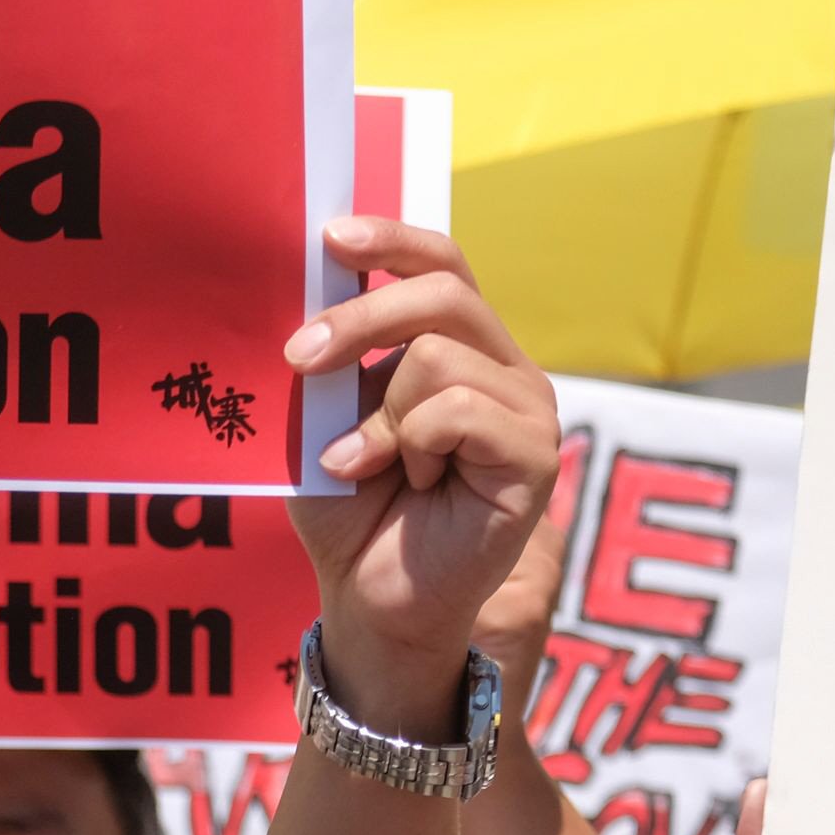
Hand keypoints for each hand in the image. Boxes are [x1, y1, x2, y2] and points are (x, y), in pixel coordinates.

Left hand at [284, 220, 560, 732]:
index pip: (444, 264)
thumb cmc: (348, 509)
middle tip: (298, 359)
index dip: (392, 240)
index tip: (330, 237)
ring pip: (439, 355)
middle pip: (442, 293)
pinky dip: (408, 443)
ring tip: (362, 463)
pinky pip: (458, 409)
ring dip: (378, 414)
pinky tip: (408, 483)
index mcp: (461, 348)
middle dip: (358, 318)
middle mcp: (504, 369)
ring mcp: (528, 411)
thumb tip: (310, 284)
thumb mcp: (326, 417)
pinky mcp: (537, 455)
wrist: (368, 597)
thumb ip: (334, 356)